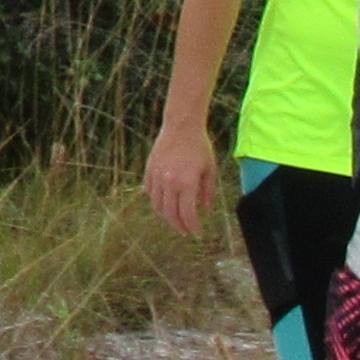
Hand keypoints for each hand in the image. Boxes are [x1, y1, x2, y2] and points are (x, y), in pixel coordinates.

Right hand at [145, 123, 215, 239]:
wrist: (181, 126)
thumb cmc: (200, 147)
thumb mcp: (210, 170)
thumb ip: (208, 193)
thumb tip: (205, 212)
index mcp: (187, 183)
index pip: (188, 214)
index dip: (192, 226)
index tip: (197, 233)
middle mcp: (170, 182)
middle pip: (171, 214)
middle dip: (180, 226)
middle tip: (186, 231)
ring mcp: (157, 177)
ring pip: (158, 206)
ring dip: (167, 217)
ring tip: (176, 220)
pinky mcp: (149, 171)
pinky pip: (150, 193)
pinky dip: (157, 202)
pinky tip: (165, 204)